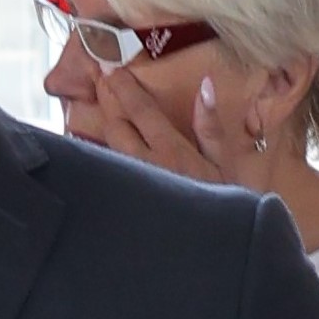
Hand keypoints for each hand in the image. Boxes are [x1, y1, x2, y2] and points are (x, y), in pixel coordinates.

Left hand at [88, 62, 264, 190]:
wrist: (214, 247)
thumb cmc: (229, 202)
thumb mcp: (228, 161)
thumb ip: (212, 125)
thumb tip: (205, 86)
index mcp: (173, 153)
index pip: (143, 114)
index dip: (126, 91)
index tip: (111, 71)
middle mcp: (148, 168)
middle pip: (118, 128)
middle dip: (107, 101)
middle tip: (96, 76)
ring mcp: (135, 186)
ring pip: (109, 149)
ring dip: (101, 123)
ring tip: (90, 101)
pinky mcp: (129, 201)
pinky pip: (110, 170)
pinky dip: (100, 152)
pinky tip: (89, 142)